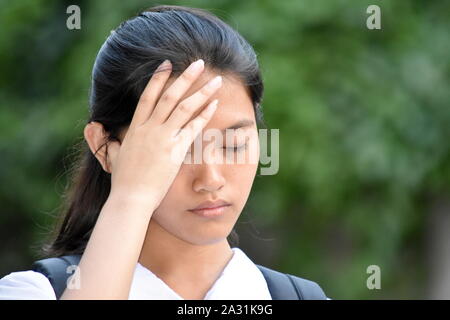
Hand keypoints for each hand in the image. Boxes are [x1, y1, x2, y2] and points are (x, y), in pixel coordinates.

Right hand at [106, 59, 221, 208]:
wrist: (131, 198)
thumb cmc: (123, 180)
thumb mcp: (114, 156)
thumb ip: (111, 141)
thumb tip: (97, 129)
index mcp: (136, 128)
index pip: (148, 97)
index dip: (158, 78)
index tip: (168, 63)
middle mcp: (150, 129)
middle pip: (169, 96)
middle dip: (185, 77)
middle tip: (199, 63)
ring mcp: (163, 138)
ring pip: (184, 107)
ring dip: (201, 91)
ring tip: (216, 80)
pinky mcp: (175, 150)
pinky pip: (193, 128)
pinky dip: (204, 115)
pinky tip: (214, 104)